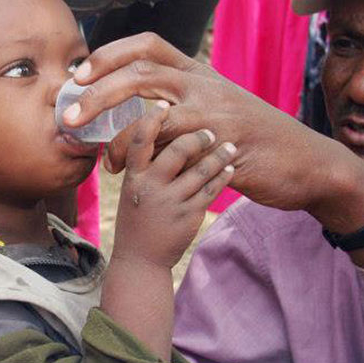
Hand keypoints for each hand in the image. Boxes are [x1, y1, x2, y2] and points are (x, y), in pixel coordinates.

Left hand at [67, 33, 363, 215]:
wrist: (307, 163)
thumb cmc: (254, 141)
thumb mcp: (217, 111)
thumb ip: (180, 106)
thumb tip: (132, 114)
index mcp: (199, 72)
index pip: (148, 45)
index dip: (110, 54)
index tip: (80, 74)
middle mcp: (205, 84)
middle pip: (141, 71)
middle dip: (99, 91)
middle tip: (69, 115)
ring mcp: (217, 112)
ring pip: (154, 110)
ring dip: (118, 134)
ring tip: (100, 157)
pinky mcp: (225, 143)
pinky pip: (177, 146)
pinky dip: (149, 158)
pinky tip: (134, 173)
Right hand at [110, 105, 236, 268]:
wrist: (140, 260)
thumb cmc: (137, 218)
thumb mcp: (132, 189)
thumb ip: (144, 164)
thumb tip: (159, 132)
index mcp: (133, 176)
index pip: (139, 139)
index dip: (152, 119)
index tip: (164, 102)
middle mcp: (150, 186)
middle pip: (177, 149)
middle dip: (198, 136)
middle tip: (210, 130)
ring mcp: (170, 202)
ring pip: (201, 169)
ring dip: (219, 155)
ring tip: (230, 147)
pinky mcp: (189, 215)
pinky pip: (212, 189)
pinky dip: (224, 176)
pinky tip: (231, 169)